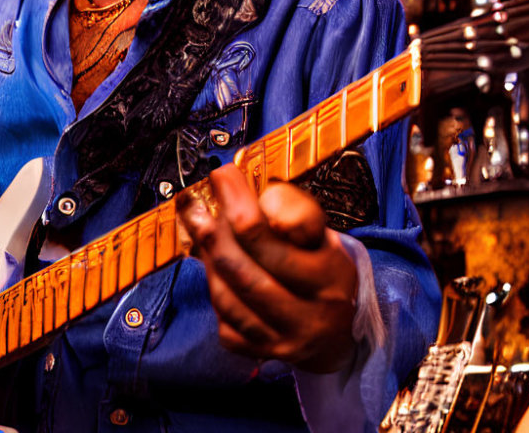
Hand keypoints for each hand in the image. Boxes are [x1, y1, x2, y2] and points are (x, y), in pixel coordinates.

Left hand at [177, 164, 358, 372]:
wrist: (335, 330)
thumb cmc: (321, 265)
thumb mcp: (321, 232)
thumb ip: (296, 210)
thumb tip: (264, 203)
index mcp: (329, 276)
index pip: (271, 237)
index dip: (238, 202)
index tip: (222, 175)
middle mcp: (311, 315)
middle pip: (242, 269)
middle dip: (212, 231)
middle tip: (193, 202)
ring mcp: (286, 340)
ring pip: (228, 297)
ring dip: (208, 258)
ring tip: (200, 228)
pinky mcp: (264, 353)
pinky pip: (225, 321)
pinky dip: (214, 289)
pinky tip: (213, 265)